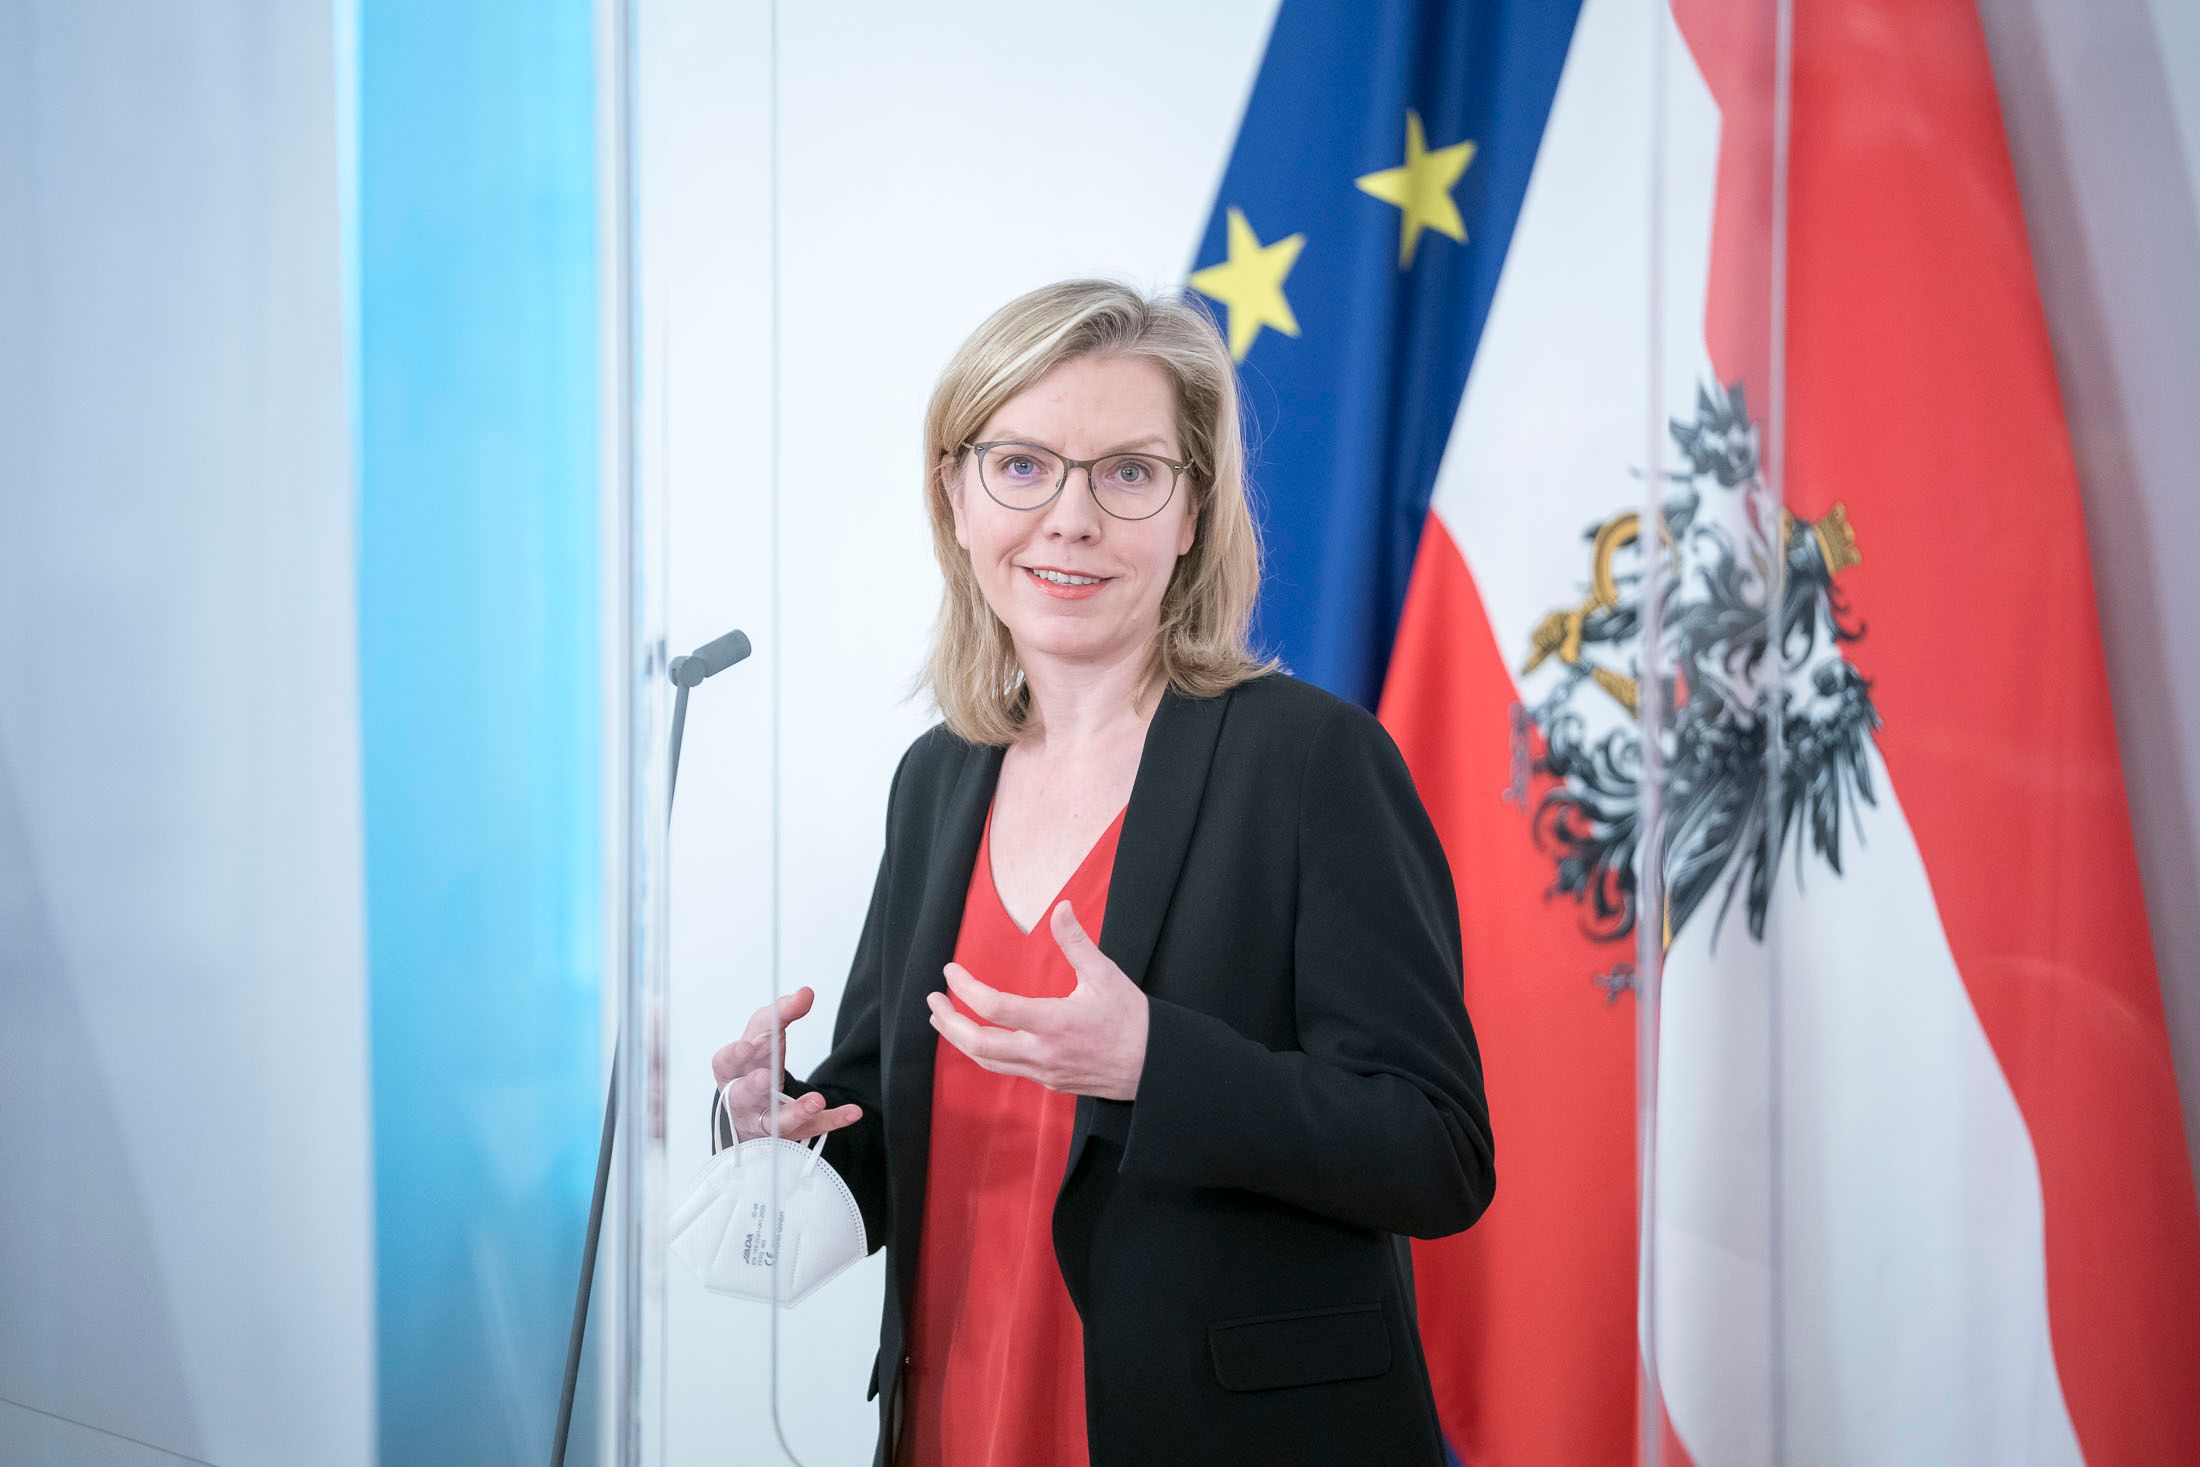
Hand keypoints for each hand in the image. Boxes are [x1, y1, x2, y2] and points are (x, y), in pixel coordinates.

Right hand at [710, 986, 863, 1144]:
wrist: (755, 1105)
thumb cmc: (755, 1063)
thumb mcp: (764, 1034)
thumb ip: (782, 1013)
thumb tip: (805, 992)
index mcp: (733, 1071)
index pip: (725, 1063)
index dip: (733, 1056)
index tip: (746, 1046)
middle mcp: (745, 1099)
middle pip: (743, 1096)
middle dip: (753, 1087)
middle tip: (765, 1078)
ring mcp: (768, 1120)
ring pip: (776, 1122)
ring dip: (796, 1111)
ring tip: (816, 1099)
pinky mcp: (794, 1132)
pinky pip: (814, 1129)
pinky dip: (834, 1120)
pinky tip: (853, 1112)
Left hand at [926, 900, 1149, 1100]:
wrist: (1154, 1066)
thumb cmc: (1131, 1019)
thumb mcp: (1106, 974)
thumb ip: (1076, 942)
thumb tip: (1061, 907)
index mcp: (1054, 1022)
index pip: (994, 1007)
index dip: (965, 988)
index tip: (951, 971)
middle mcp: (1043, 1052)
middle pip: (978, 1045)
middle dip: (948, 1023)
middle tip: (932, 1001)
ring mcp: (1044, 1071)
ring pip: (987, 1061)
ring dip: (959, 1040)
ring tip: (943, 1019)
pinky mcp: (1049, 1082)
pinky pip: (1006, 1069)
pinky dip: (984, 1052)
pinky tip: (979, 1038)